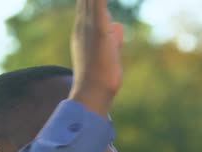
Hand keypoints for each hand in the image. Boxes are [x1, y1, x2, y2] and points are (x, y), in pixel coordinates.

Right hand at [69, 0, 123, 116]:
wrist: (94, 93)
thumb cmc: (103, 77)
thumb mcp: (111, 52)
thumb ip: (114, 38)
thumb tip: (118, 27)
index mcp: (86, 28)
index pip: (89, 0)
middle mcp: (84, 23)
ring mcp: (90, 25)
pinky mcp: (99, 29)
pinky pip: (98, 2)